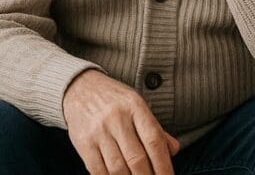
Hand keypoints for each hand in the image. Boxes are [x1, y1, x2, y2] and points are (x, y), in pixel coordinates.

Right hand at [63, 70, 179, 174]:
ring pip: (117, 168)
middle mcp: (117, 118)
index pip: (154, 140)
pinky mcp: (83, 142)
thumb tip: (174, 150)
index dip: (163, 164)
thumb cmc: (114, 99)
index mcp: (135, 106)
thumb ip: (155, 128)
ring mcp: (99, 131)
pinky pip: (97, 170)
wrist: (80, 87)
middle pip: (137, 158)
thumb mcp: (137, 105)